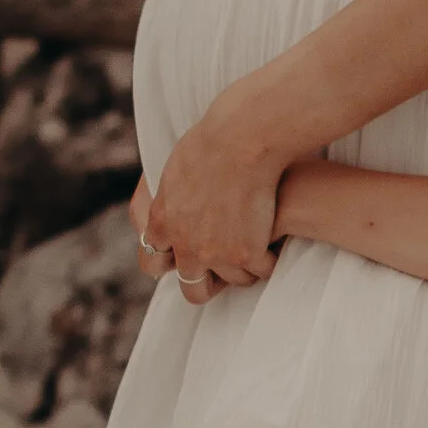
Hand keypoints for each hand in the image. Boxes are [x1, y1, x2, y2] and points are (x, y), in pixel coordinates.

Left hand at [146, 102, 281, 292]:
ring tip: (256, 246)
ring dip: (244, 267)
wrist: (240, 139)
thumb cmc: (210, 141)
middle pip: (193, 289)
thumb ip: (169, 197)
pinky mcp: (248, 252)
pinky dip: (270, 259)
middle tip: (225, 264)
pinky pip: (263, 270)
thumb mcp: (174, 170)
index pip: (153, 262)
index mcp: (163, 223)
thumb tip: (175, 206)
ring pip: (235, 281)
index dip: (170, 262)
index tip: (184, 257)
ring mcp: (217, 253)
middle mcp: (186, 246)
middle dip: (208, 282)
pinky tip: (275, 241)